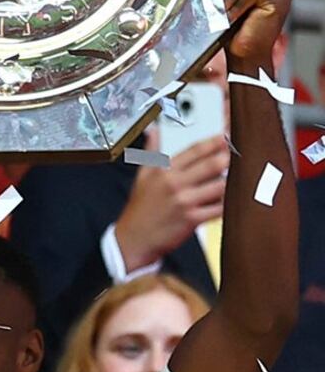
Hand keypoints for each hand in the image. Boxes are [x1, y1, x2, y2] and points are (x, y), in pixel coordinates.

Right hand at [114, 130, 227, 269]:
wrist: (132, 240)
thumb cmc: (139, 210)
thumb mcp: (142, 177)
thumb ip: (151, 152)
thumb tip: (154, 132)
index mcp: (164, 170)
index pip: (195, 150)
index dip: (215, 140)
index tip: (228, 136)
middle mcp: (174, 183)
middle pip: (212, 164)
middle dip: (229, 157)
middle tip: (239, 154)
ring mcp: (184, 201)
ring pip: (219, 186)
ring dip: (231, 181)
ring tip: (239, 177)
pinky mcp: (192, 219)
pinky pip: (218, 208)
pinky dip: (228, 204)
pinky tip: (232, 200)